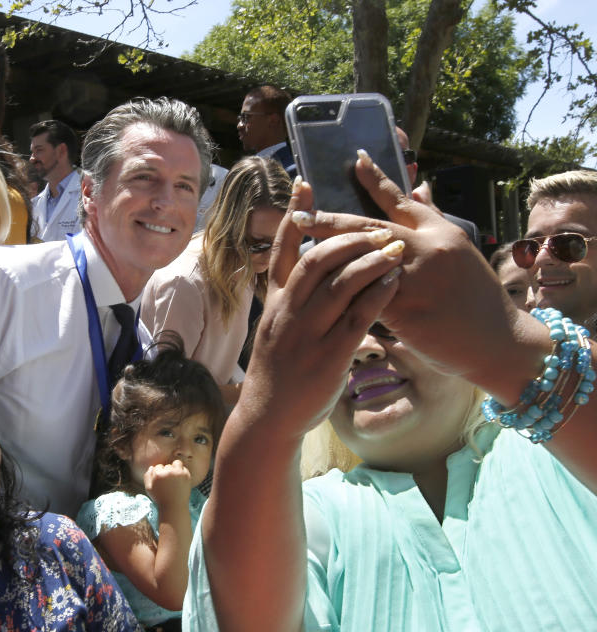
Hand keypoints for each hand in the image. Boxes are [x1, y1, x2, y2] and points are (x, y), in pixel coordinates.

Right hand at [144, 460, 191, 509]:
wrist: (174, 507)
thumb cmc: (160, 499)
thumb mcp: (148, 489)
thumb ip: (147, 476)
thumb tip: (152, 467)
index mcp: (158, 474)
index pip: (158, 467)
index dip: (158, 474)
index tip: (161, 482)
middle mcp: (169, 472)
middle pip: (167, 466)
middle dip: (167, 472)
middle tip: (168, 482)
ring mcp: (179, 473)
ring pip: (176, 463)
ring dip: (175, 468)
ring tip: (174, 478)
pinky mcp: (187, 475)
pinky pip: (184, 468)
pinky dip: (182, 472)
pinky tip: (180, 481)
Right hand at [239, 176, 403, 440]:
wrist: (269, 416)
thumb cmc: (278, 373)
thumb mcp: (276, 330)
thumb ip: (292, 301)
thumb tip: (309, 275)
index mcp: (275, 303)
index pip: (282, 251)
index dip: (295, 216)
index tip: (305, 183)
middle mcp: (287, 313)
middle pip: (316, 260)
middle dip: (348, 238)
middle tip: (375, 227)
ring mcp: (306, 334)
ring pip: (339, 284)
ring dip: (370, 260)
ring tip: (395, 247)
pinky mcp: (328, 356)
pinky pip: (357, 317)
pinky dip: (377, 295)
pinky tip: (394, 281)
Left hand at [292, 152, 539, 399]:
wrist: (497, 341)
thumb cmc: (475, 298)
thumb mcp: (460, 251)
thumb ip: (433, 220)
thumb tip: (421, 187)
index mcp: (440, 232)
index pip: (403, 200)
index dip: (376, 179)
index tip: (354, 159)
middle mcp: (428, 248)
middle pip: (371, 227)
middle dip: (331, 221)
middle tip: (299, 213)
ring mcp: (417, 278)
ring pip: (364, 262)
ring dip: (330, 257)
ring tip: (300, 252)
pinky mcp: (408, 309)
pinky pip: (368, 298)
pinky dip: (346, 294)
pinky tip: (319, 292)